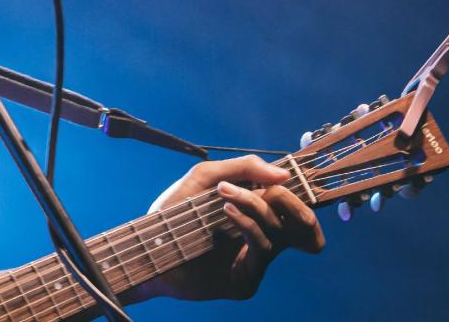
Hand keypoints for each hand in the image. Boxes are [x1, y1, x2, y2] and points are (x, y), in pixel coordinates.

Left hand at [133, 155, 324, 301]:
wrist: (146, 247)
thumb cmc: (175, 212)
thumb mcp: (205, 178)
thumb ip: (243, 168)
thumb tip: (284, 172)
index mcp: (257, 218)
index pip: (297, 209)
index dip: (301, 194)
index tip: (289, 174)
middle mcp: (261, 240)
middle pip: (302, 222)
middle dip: (287, 198)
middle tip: (264, 185)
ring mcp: (255, 262)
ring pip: (281, 232)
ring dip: (256, 204)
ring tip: (225, 193)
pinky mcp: (245, 280)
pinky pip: (262, 248)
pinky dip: (247, 224)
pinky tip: (226, 211)